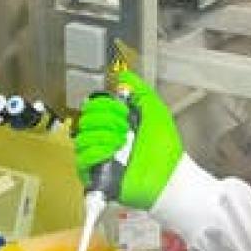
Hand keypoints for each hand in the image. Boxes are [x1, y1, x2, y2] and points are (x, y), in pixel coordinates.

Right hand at [74, 71, 182, 209]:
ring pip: (83, 136)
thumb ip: (139, 90)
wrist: (168, 176)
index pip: (94, 105)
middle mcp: (103, 137)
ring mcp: (98, 156)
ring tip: (121, 142)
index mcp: (114, 122)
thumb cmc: (164, 148)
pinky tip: (112, 151)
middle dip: (107, 120)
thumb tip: (124, 74)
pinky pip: (82, 158)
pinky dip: (97, 151)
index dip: (108, 106)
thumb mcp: (155, 110)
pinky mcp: (95, 175)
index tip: (125, 112)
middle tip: (124, 128)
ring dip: (104, 136)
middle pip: (86, 118)